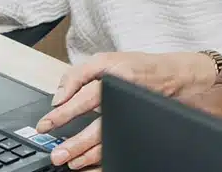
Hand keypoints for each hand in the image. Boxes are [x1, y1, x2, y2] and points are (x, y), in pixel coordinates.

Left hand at [36, 51, 218, 168]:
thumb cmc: (137, 69)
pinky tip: (91, 163)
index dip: (63, 113)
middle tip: (58, 153)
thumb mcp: (105, 59)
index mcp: (113, 79)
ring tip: (72, 162)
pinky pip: (120, 146)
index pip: (83, 98)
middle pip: (98, 127)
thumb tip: (59, 97)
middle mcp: (123, 99)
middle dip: (76, 143)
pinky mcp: (138, 127)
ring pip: (110, 141)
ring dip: (88, 155)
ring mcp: (132, 116)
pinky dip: (104, 158)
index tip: (47, 124)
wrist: (174, 77)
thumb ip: (77, 75)